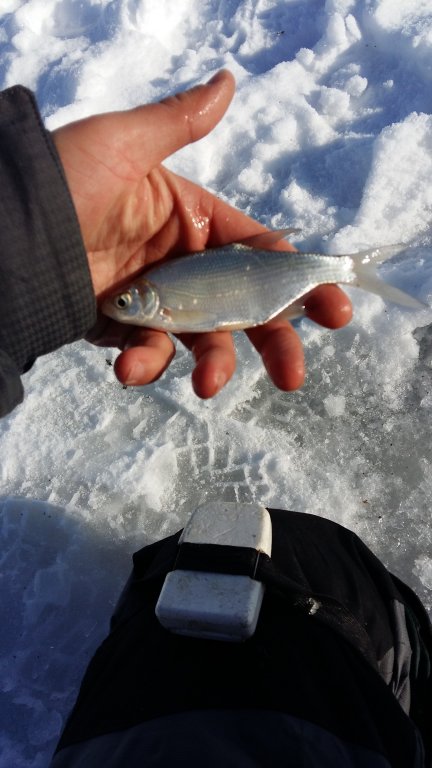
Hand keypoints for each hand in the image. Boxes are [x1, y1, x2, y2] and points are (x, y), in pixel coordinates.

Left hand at [53, 70, 351, 397]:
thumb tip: (228, 82)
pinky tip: (132, 369)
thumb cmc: (64, 181)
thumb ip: (179, 123)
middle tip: (294, 375)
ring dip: (214, 365)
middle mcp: (182, 264)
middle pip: (244, 307)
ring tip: (209, 384)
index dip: (298, 279)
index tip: (333, 308)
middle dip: (275, 339)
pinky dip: (147, 366)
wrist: (4, 235)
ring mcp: (155, 302)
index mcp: (193, 219)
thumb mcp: (124, 145)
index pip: (260, 253)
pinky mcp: (123, 331)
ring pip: (202, 340)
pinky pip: (149, 354)